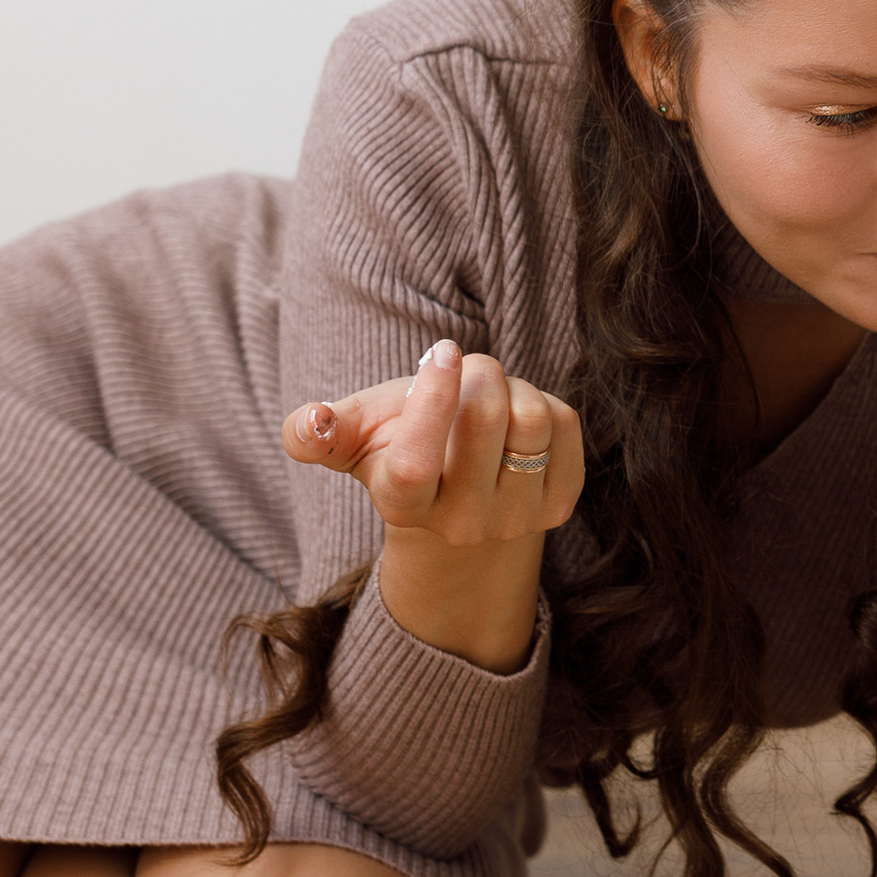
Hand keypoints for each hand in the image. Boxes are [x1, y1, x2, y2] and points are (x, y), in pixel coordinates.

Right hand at [283, 341, 583, 546]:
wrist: (458, 490)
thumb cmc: (398, 442)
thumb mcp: (354, 432)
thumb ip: (316, 430)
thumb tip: (311, 421)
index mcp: (401, 503)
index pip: (414, 461)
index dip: (432, 400)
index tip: (444, 352)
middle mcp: (458, 524)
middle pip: (488, 420)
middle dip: (480, 371)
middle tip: (467, 370)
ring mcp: (514, 521)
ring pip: (534, 418)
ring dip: (514, 387)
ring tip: (492, 399)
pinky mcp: (558, 506)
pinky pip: (566, 425)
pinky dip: (546, 403)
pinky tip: (518, 422)